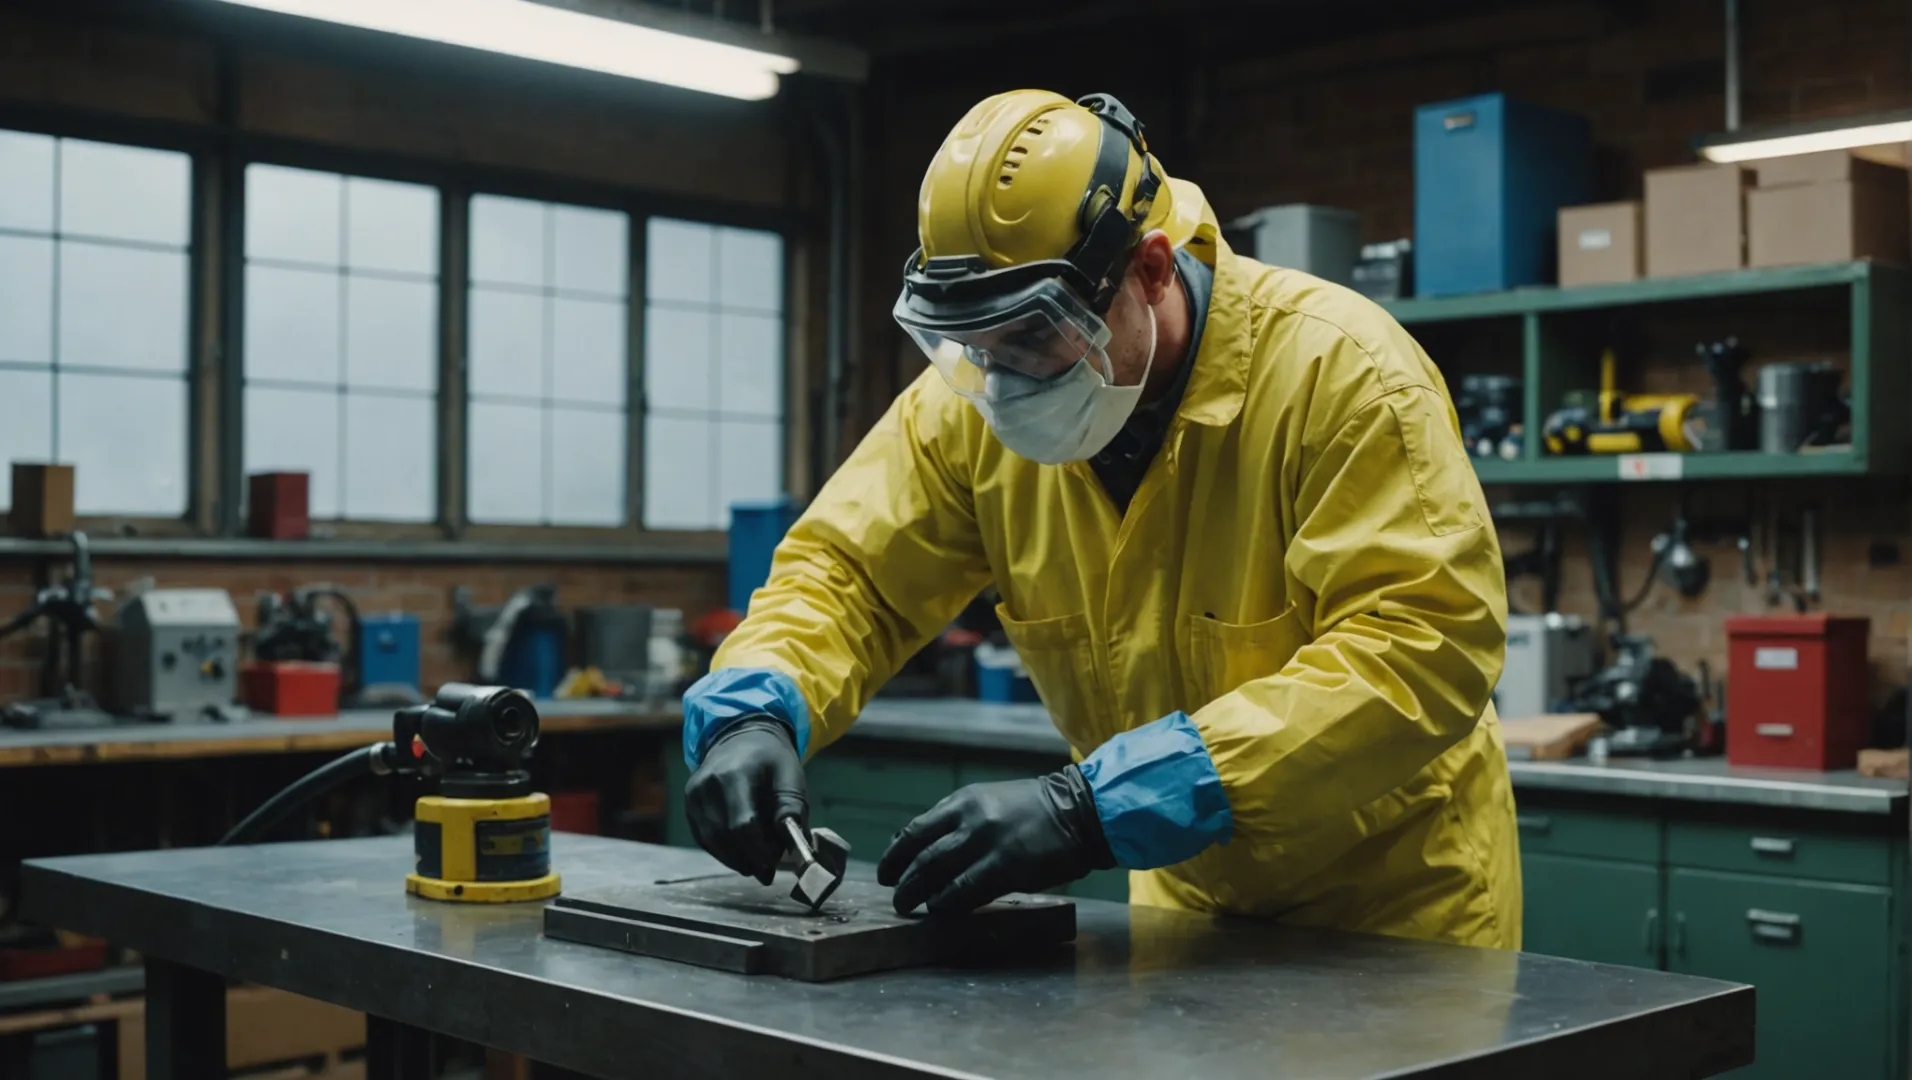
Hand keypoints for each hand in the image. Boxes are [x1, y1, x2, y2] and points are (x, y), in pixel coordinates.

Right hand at [685, 717, 805, 884]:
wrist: (740, 736)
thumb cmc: (770, 758)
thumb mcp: (790, 775)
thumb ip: (791, 808)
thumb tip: (791, 843)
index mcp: (733, 775)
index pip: (742, 825)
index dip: (758, 851)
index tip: (775, 863)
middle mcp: (706, 786)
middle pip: (724, 837)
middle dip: (748, 859)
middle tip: (768, 871)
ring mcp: (693, 796)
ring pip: (712, 842)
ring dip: (736, 859)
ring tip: (757, 866)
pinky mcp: (689, 806)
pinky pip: (704, 838)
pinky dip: (723, 852)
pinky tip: (741, 855)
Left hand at [877, 766, 1114, 915]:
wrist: (1078, 812)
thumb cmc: (1033, 811)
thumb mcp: (988, 802)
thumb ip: (956, 822)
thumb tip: (921, 847)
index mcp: (963, 801)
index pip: (915, 830)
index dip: (894, 855)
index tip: (885, 871)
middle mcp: (969, 819)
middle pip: (920, 854)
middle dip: (901, 879)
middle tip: (895, 896)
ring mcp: (986, 843)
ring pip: (936, 873)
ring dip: (917, 893)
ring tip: (908, 907)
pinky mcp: (1005, 867)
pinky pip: (965, 890)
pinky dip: (946, 902)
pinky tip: (939, 909)